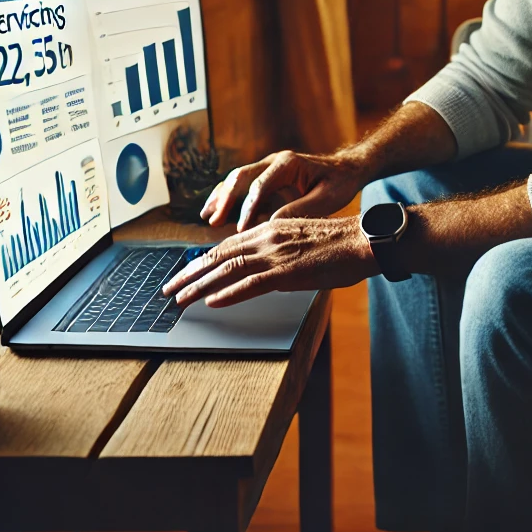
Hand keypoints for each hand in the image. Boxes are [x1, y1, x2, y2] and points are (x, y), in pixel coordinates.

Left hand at [162, 215, 377, 307]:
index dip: (202, 260)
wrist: (363, 240)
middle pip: (219, 255)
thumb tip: (265, 269)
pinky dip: (228, 293)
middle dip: (190, 273)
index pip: (227, 245)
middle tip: (168, 289)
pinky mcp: (288, 271)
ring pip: (228, 269)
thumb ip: (280, 251)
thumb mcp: (301, 240)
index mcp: (271, 229)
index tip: (185, 272)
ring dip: (199, 285)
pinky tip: (212, 302)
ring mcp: (276, 254)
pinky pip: (251, 283)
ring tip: (180, 299)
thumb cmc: (339, 243)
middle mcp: (268, 238)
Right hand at [201, 149, 368, 229]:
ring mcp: (269, 167)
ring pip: (237, 178)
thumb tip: (271, 225)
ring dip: (221, 197)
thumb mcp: (326, 199)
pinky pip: (243, 185)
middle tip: (212, 220)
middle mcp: (275, 161)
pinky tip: (217, 212)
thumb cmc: (340, 183)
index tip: (240, 229)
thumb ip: (299, 209)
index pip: (260, 185)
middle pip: (241, 176)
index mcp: (289, 163)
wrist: (348, 169)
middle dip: (225, 199)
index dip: (248, 208)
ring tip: (206, 216)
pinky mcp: (268, 176)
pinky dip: (228, 198)